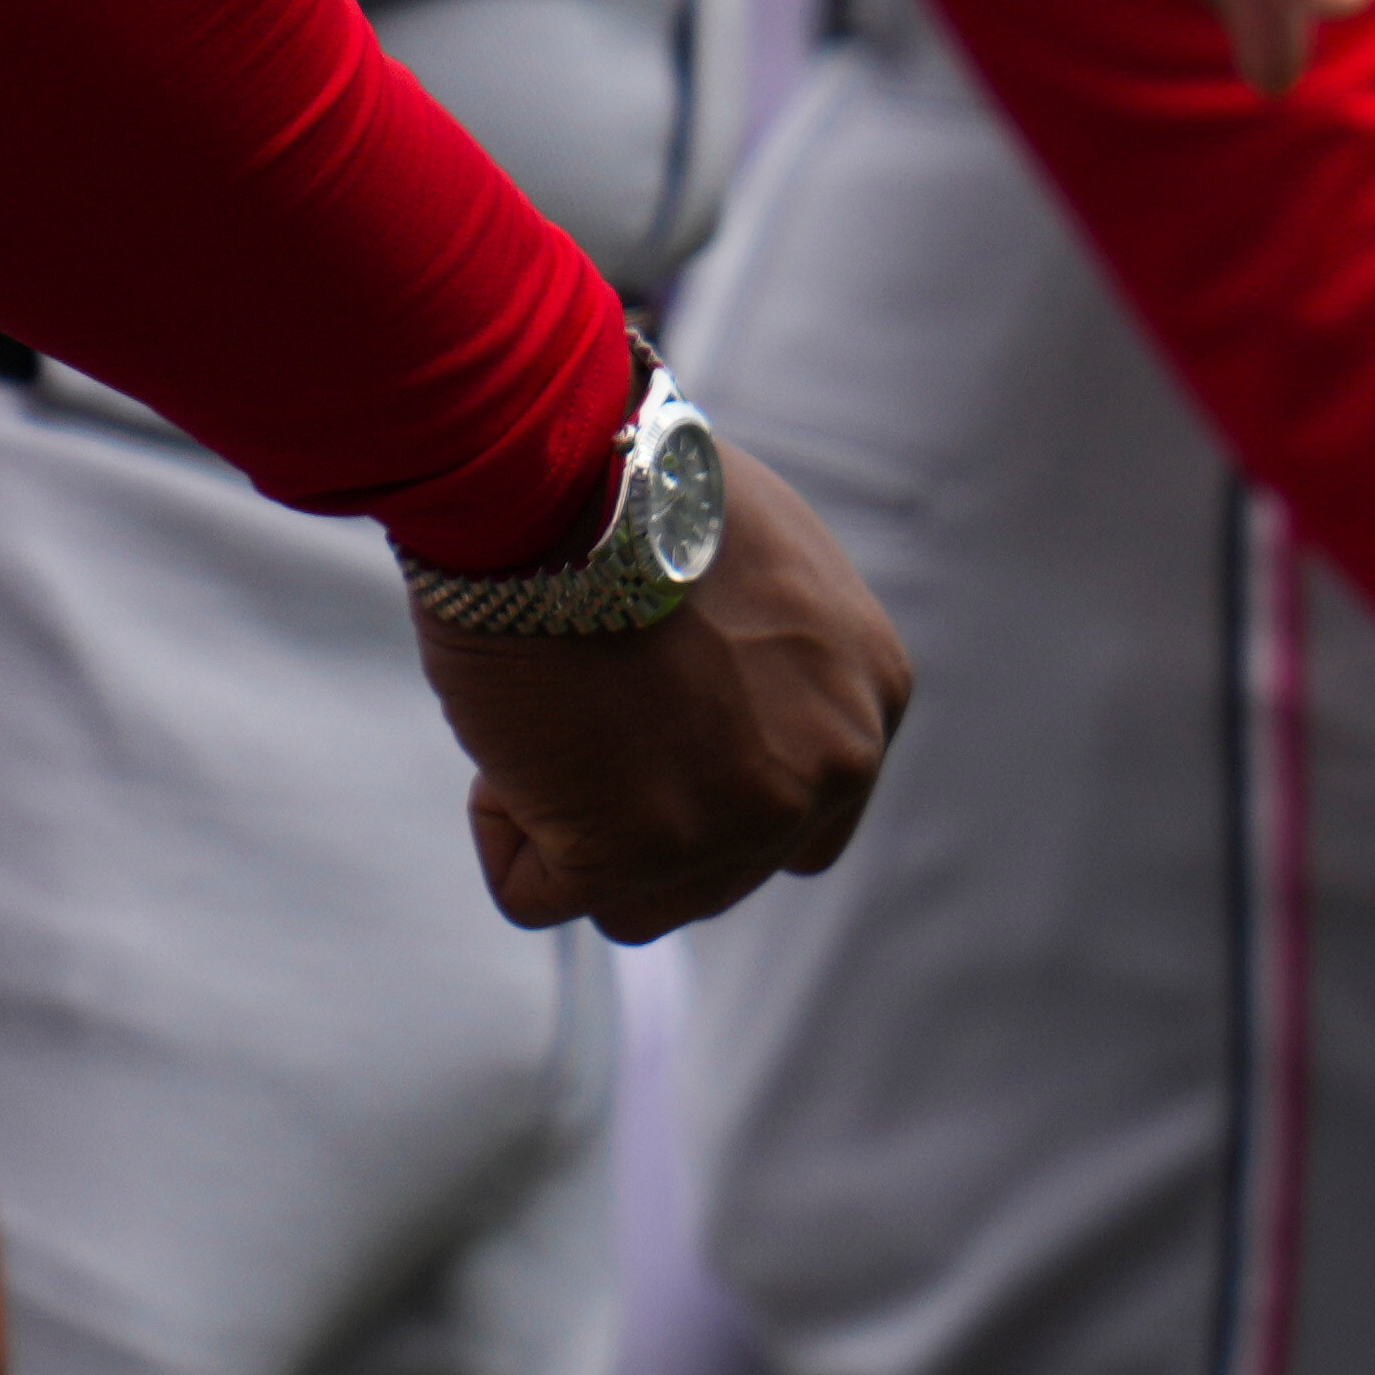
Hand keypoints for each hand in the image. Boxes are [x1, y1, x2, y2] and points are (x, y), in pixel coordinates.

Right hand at [417, 453, 908, 942]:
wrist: (563, 474)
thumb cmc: (637, 493)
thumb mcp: (773, 571)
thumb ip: (782, 666)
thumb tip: (735, 716)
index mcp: (872, 701)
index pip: (802, 817)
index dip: (707, 779)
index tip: (653, 710)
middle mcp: (827, 774)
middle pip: (717, 869)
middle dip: (637, 810)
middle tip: (590, 699)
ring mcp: (736, 824)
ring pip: (632, 900)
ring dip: (573, 824)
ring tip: (556, 708)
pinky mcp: (629, 857)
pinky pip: (533, 890)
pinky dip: (502, 825)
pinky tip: (515, 724)